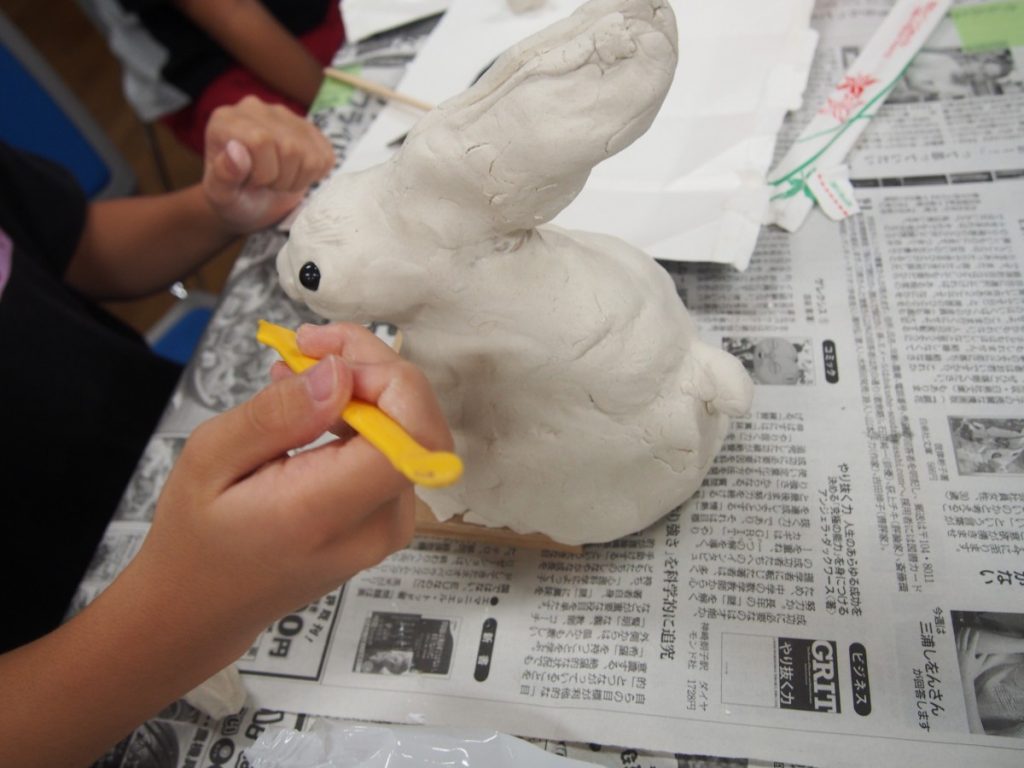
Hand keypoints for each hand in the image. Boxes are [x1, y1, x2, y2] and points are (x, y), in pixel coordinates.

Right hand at [128, 323, 451, 653]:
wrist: (203, 606)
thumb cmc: (196, 534)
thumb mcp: (211, 459)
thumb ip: (280, 416)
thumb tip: (341, 374)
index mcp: (327, 514)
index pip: (410, 436)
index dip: (384, 378)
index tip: (326, 356)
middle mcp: (375, 526)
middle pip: (417, 425)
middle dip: (374, 367)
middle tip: (310, 344)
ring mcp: (389, 527)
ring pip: (410, 431)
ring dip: (365, 386)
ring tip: (299, 368)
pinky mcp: (387, 519)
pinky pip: (395, 450)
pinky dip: (364, 413)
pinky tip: (315, 402)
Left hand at [202, 96, 333, 232]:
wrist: (252, 203)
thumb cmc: (233, 198)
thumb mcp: (221, 196)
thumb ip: (222, 176)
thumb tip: (236, 151)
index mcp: (226, 120)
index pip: (261, 140)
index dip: (263, 172)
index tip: (251, 182)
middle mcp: (255, 108)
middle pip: (290, 148)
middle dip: (280, 179)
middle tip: (266, 185)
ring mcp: (285, 115)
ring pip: (310, 154)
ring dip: (296, 179)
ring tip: (278, 180)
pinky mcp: (309, 128)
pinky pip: (326, 156)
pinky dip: (314, 175)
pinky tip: (294, 174)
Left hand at [956, 627, 986, 681]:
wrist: (962, 678)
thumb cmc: (972, 672)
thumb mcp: (979, 664)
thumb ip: (983, 657)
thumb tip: (987, 651)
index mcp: (969, 654)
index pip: (972, 643)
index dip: (974, 637)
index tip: (976, 631)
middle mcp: (962, 652)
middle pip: (963, 640)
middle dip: (966, 633)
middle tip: (968, 628)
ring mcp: (956, 653)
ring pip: (957, 641)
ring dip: (959, 635)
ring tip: (962, 630)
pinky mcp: (953, 654)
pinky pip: (953, 645)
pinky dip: (954, 640)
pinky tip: (955, 636)